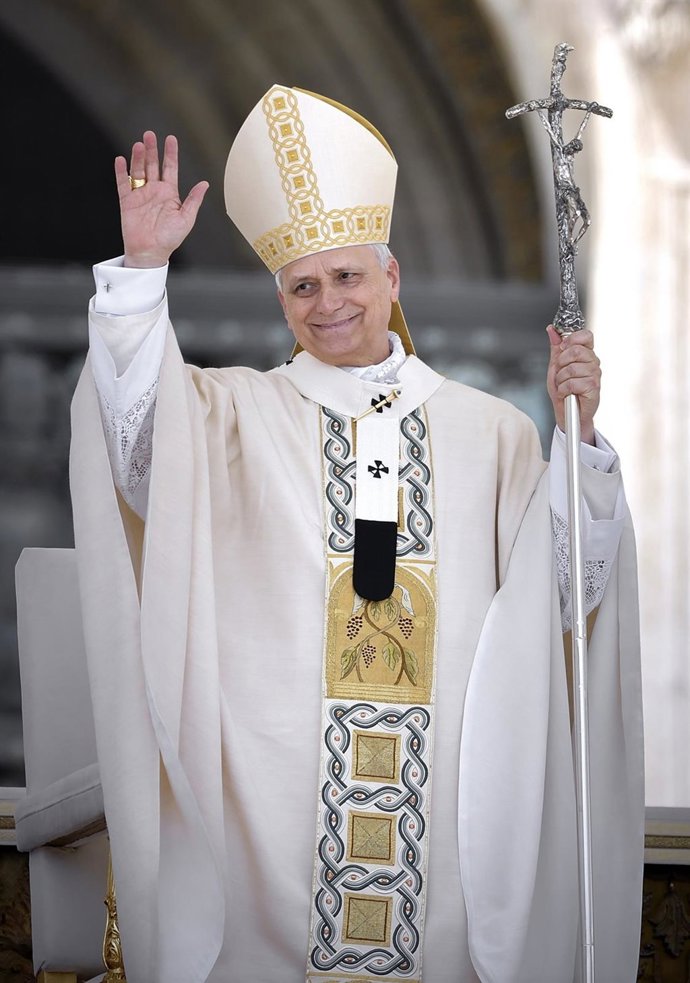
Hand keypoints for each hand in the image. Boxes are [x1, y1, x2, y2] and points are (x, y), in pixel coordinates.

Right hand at [115, 131, 208, 267]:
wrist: (151, 253)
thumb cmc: (170, 239)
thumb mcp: (186, 219)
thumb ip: (193, 200)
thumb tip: (205, 184)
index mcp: (169, 193)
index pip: (170, 168)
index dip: (170, 153)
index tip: (170, 139)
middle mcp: (154, 191)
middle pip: (152, 165)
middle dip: (151, 150)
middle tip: (149, 134)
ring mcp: (140, 195)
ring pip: (138, 171)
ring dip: (138, 157)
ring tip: (138, 145)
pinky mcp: (127, 202)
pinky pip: (123, 184)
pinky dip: (121, 172)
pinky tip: (121, 160)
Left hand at [546, 325, 600, 444]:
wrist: (567, 413)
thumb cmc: (563, 391)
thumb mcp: (555, 367)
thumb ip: (555, 348)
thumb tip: (551, 329)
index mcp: (586, 354)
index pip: (586, 335)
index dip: (572, 338)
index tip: (562, 347)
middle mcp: (593, 363)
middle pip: (576, 350)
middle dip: (561, 362)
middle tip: (560, 373)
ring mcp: (595, 375)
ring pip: (572, 368)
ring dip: (560, 379)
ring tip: (563, 386)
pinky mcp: (594, 388)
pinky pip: (572, 383)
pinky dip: (563, 389)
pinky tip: (566, 394)